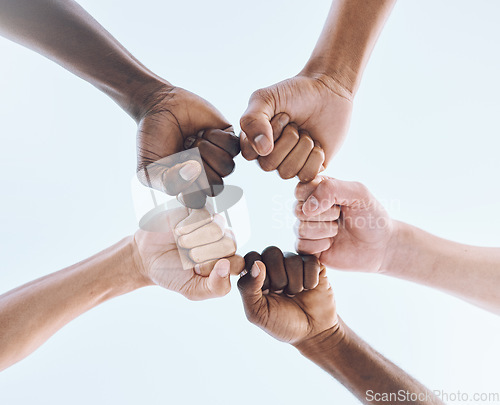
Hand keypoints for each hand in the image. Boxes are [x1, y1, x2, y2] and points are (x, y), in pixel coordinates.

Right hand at [134, 206, 243, 299]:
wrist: (145, 257)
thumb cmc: (172, 274)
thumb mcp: (193, 290)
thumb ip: (216, 287)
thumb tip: (226, 267)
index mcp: (227, 262)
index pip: (238, 263)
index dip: (216, 267)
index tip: (198, 270)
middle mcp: (223, 241)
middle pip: (230, 244)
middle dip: (203, 254)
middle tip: (187, 256)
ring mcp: (212, 224)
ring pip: (217, 228)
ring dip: (193, 239)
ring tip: (181, 243)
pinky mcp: (200, 209)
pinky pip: (203, 214)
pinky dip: (186, 225)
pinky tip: (178, 230)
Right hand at [136, 83, 239, 206]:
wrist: (159, 105)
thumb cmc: (153, 139)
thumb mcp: (148, 168)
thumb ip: (167, 182)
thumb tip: (195, 172)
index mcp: (190, 188)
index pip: (199, 201)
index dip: (188, 185)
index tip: (173, 167)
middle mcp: (208, 175)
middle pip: (216, 186)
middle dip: (199, 167)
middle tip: (184, 150)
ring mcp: (219, 157)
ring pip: (227, 167)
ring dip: (207, 150)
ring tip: (193, 139)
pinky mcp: (229, 139)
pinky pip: (233, 147)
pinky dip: (216, 137)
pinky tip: (204, 131)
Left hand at [238, 247, 336, 345]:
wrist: (312, 332)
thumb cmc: (281, 323)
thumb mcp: (257, 313)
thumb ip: (248, 288)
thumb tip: (257, 263)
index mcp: (256, 273)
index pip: (251, 256)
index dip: (258, 274)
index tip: (265, 292)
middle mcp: (274, 264)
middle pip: (271, 252)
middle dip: (278, 278)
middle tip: (282, 293)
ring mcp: (294, 262)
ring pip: (292, 258)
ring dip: (295, 283)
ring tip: (295, 294)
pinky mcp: (313, 264)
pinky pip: (311, 261)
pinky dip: (310, 281)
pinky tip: (309, 289)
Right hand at [240, 74, 352, 181]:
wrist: (328, 91)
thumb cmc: (295, 93)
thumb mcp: (265, 98)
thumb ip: (252, 120)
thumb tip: (262, 150)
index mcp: (253, 140)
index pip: (250, 154)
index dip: (267, 134)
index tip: (281, 115)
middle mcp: (268, 156)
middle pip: (268, 165)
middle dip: (287, 139)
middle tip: (295, 123)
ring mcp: (289, 164)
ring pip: (287, 172)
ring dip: (301, 146)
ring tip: (306, 132)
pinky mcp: (310, 169)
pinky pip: (306, 175)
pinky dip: (315, 157)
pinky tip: (317, 143)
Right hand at [295, 176, 394, 272]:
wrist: (380, 246)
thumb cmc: (371, 216)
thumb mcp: (358, 192)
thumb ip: (331, 188)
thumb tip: (306, 208)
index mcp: (317, 190)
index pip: (300, 189)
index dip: (318, 197)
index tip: (338, 201)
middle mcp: (309, 209)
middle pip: (297, 209)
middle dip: (324, 214)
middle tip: (340, 216)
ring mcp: (307, 229)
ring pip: (300, 228)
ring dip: (324, 230)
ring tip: (338, 231)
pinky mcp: (308, 248)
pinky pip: (301, 245)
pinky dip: (320, 245)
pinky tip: (331, 244)